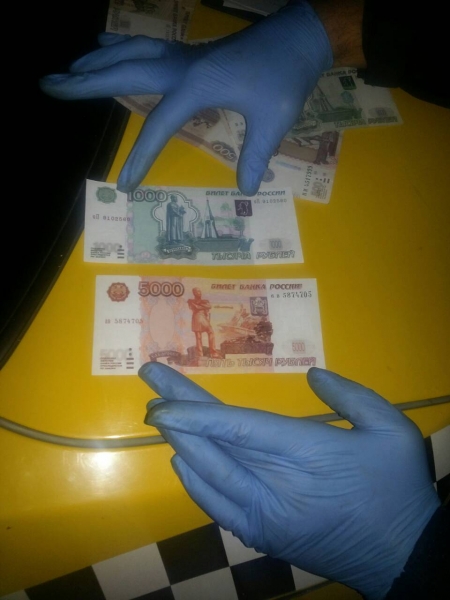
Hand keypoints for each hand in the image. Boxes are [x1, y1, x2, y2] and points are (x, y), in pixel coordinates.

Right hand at [38, 0, 331, 195]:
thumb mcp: (274, 120)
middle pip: (123, 72)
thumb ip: (256, 155)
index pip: (158, 126)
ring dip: (97, 61)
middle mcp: (182, 66)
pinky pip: (146, 46)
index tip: (124, 187)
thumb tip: (246, 190)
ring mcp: (184, 54)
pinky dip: (121, 46)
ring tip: (67, 69)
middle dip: (85, 82)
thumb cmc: (286, 78)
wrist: (299, 38)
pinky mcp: (190, 52)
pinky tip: (106, 44)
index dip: (138, 158)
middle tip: (49, 84)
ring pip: (130, 53)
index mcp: (197, 85)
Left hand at [139, 363, 439, 599]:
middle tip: (150, 383)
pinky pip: (217, 506)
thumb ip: (349, 396)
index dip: (195, 412)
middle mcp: (275, 487)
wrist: (404, 556)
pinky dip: (194, 481)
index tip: (160, 395)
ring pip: (208, 477)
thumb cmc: (397, 487)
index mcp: (306, 454)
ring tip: (160, 415)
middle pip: (214, 446)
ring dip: (180, 443)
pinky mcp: (263, 534)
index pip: (238, 428)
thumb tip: (313, 376)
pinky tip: (180, 459)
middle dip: (177, 414)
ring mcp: (264, 516)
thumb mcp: (391, 429)